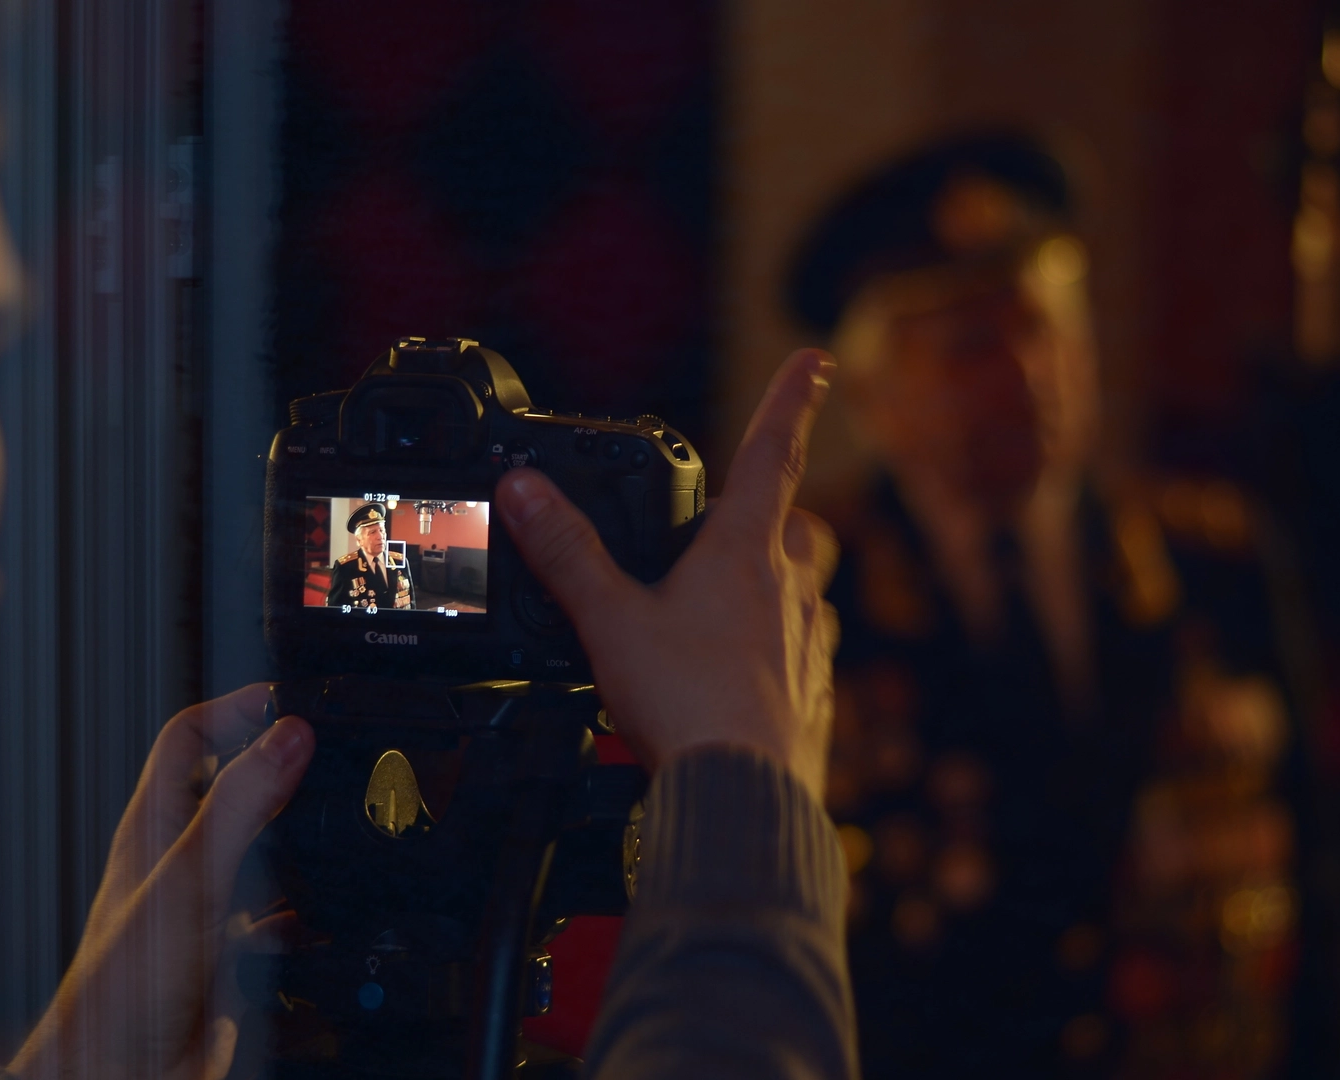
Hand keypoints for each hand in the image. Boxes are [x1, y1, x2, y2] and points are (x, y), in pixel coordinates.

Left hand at [8, 686, 315, 1079]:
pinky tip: (327, 924)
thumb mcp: (193, 877)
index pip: (188, 737)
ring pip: (259, 853)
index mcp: (154, 827)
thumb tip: (289, 735)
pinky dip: (306, 915)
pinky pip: (274, 921)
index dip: (234, 709)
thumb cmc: (122, 988)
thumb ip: (240, 803)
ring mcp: (201, 909)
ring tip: (339, 832)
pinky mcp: (222, 958)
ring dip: (299, 842)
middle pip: (230, 788)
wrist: (117, 1077)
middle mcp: (176, 861)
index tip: (289, 701)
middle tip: (330, 757)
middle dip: (281, 769)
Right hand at [495, 349, 839, 798]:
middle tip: (747, 516)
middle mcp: (789, 593)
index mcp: (745, 555)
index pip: (773, 454)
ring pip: (810, 594)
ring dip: (781, 585)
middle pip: (802, 528)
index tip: (814, 359)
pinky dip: (780, 653)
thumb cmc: (686, 705)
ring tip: (731, 602)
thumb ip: (566, 553)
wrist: (742, 797)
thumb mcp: (609, 620)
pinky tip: (743, 676)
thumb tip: (525, 491)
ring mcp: (807, 647)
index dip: (790, 400)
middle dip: (782, 512)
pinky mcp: (810, 700)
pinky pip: (805, 658)